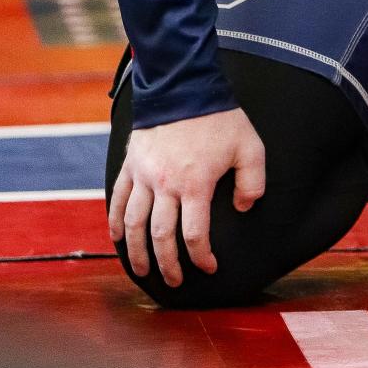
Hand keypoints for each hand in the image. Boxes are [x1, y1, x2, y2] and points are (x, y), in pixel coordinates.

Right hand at [107, 107, 264, 287]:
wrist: (184, 86)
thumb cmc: (220, 117)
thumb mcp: (250, 146)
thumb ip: (252, 181)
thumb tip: (243, 208)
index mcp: (195, 184)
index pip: (194, 234)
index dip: (201, 257)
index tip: (209, 267)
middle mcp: (165, 184)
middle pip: (161, 236)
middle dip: (168, 264)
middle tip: (174, 281)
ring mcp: (144, 175)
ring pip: (134, 224)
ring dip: (136, 251)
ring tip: (142, 270)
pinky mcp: (131, 164)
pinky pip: (118, 199)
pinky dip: (115, 221)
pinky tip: (117, 238)